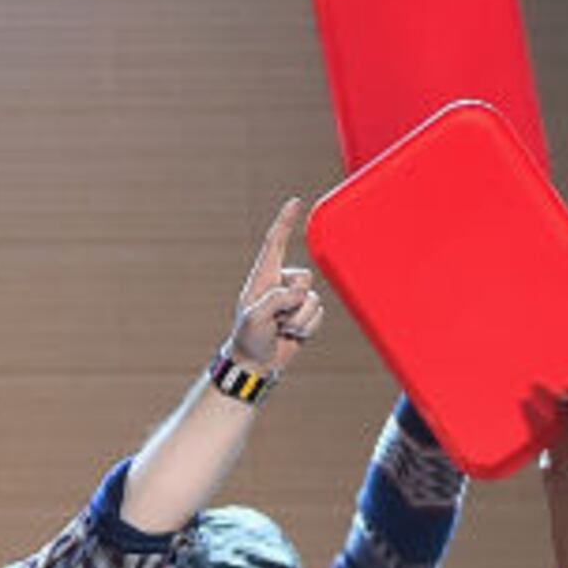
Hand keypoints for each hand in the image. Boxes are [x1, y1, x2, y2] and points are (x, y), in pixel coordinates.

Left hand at [222, 197, 326, 371]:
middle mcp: (281, 284)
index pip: (274, 243)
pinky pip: (319, 316)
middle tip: (276, 320)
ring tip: (281, 330)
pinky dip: (306, 329)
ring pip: (313, 300)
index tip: (294, 202)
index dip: (285, 221)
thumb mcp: (255, 317)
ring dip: (298, 320)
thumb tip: (299, 294)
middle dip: (294, 302)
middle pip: (304, 277)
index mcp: (263, 278)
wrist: (256, 365)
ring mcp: (295, 300)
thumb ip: (275, 299)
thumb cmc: (248, 338)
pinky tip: (291, 335)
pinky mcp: (306, 315)